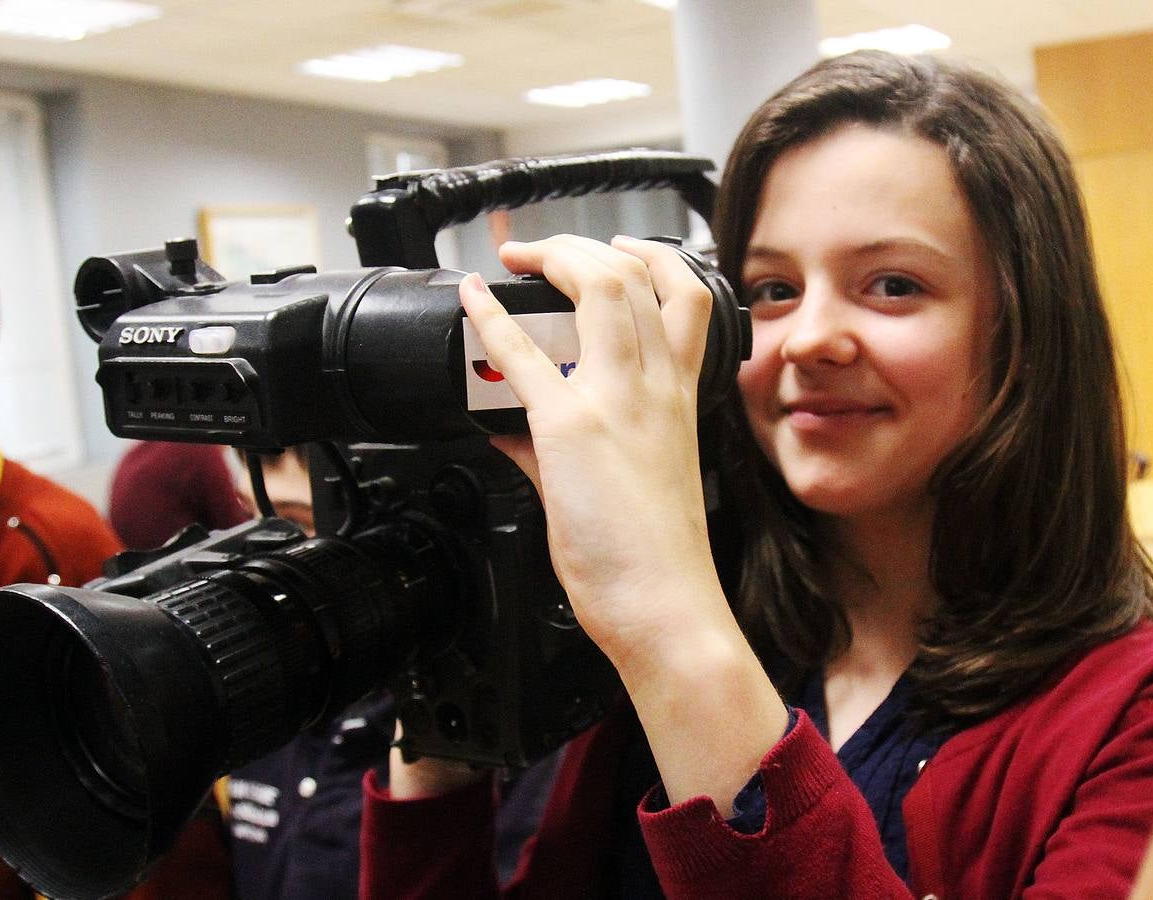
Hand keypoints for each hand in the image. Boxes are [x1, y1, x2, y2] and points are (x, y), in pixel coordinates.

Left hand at [460, 235, 730, 671]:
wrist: (665, 602)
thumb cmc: (657, 553)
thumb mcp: (634, 482)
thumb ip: (562, 448)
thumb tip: (508, 432)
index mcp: (679, 396)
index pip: (682, 295)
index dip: (651, 255)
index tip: (620, 246)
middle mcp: (655, 386)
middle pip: (630, 275)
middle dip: (583, 245)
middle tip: (547, 250)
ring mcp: (614, 400)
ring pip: (594, 289)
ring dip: (551, 259)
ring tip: (519, 258)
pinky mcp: (569, 427)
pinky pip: (522, 355)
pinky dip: (489, 320)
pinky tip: (470, 301)